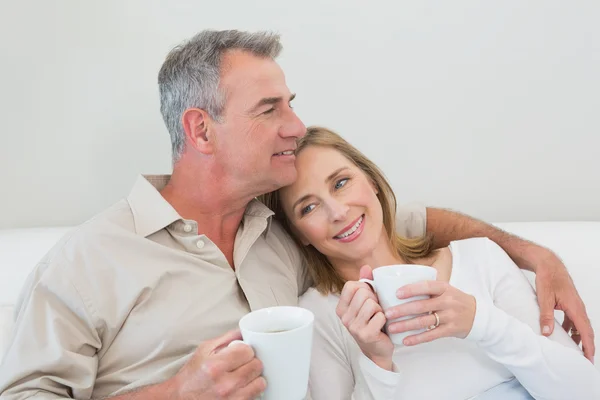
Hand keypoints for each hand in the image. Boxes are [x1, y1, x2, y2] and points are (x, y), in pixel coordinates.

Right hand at [171, 329, 265, 399]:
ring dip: (253, 378)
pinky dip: (250, 390)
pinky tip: (240, 387)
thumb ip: (226, 338)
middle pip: (257, 366)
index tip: (241, 352)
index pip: (248, 351)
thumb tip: (244, 331)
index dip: (245, 350)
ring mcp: (232, 399)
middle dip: (250, 362)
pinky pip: (255, 395)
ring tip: (242, 376)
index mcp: (215, 366)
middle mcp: (225, 384)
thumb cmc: (192, 375)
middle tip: (241, 364)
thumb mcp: (204, 350)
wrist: (181, 398)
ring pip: (260, 382)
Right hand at [336, 265, 393, 369]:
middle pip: (363, 293)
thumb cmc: (372, 323)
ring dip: (380, 309)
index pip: (351, 286)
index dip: (364, 288)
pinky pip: (380, 316)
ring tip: (378, 317)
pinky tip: (382, 326)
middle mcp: (344, 318)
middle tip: (375, 309)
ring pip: (371, 304)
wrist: (378, 350)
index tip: (368, 298)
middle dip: (374, 299)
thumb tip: (366, 267)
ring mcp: (353, 327)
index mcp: (341, 308)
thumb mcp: (366, 303)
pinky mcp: (365, 335)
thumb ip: (365, 284)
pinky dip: (385, 319)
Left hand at [385, 280, 475, 345]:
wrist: (478, 315)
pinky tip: (405, 340)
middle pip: (421, 306)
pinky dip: (417, 338)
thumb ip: (428, 288)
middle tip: (387, 314)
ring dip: (406, 325)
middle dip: (402, 310)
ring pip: (424, 322)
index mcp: (444, 288)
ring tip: (391, 328)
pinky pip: (431, 335)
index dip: (411, 289)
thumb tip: (399, 286)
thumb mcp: (445, 289)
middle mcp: (447, 301)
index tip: (396, 294)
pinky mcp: (450, 330)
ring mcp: (450, 316)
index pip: (426, 286)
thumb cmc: (454, 300)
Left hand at [533, 247, 594, 361]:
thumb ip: (546, 315)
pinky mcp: (569, 304)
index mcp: (575, 307)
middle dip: (587, 345)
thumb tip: (546, 332)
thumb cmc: (548, 278)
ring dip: (579, 337)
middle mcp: (578, 307)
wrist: (549, 264)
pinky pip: (574, 320)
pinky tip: (564, 334)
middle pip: (586, 330)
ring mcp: (575, 305)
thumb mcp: (544, 298)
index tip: (589, 358)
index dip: (588, 346)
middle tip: (585, 359)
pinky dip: (572, 329)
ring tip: (575, 350)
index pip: (585, 331)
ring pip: (580, 325)